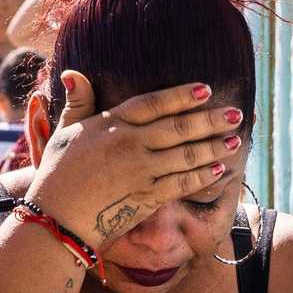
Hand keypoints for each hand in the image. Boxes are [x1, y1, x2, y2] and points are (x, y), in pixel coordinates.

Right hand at [24, 71, 243, 249]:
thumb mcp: (64, 132)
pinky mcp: (147, 197)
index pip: (154, 103)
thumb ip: (77, 103)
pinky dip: (203, 176)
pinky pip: (182, 183)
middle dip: (211, 119)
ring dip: (214, 147)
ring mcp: (141, 171)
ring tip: (235, 140)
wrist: (56, 218)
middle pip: (179, 127)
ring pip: (186, 155)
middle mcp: (131, 144)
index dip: (182, 95)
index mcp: (112, 124)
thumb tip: (71, 73)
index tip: (205, 89)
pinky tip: (220, 169)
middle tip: (236, 113)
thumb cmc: (56, 175)